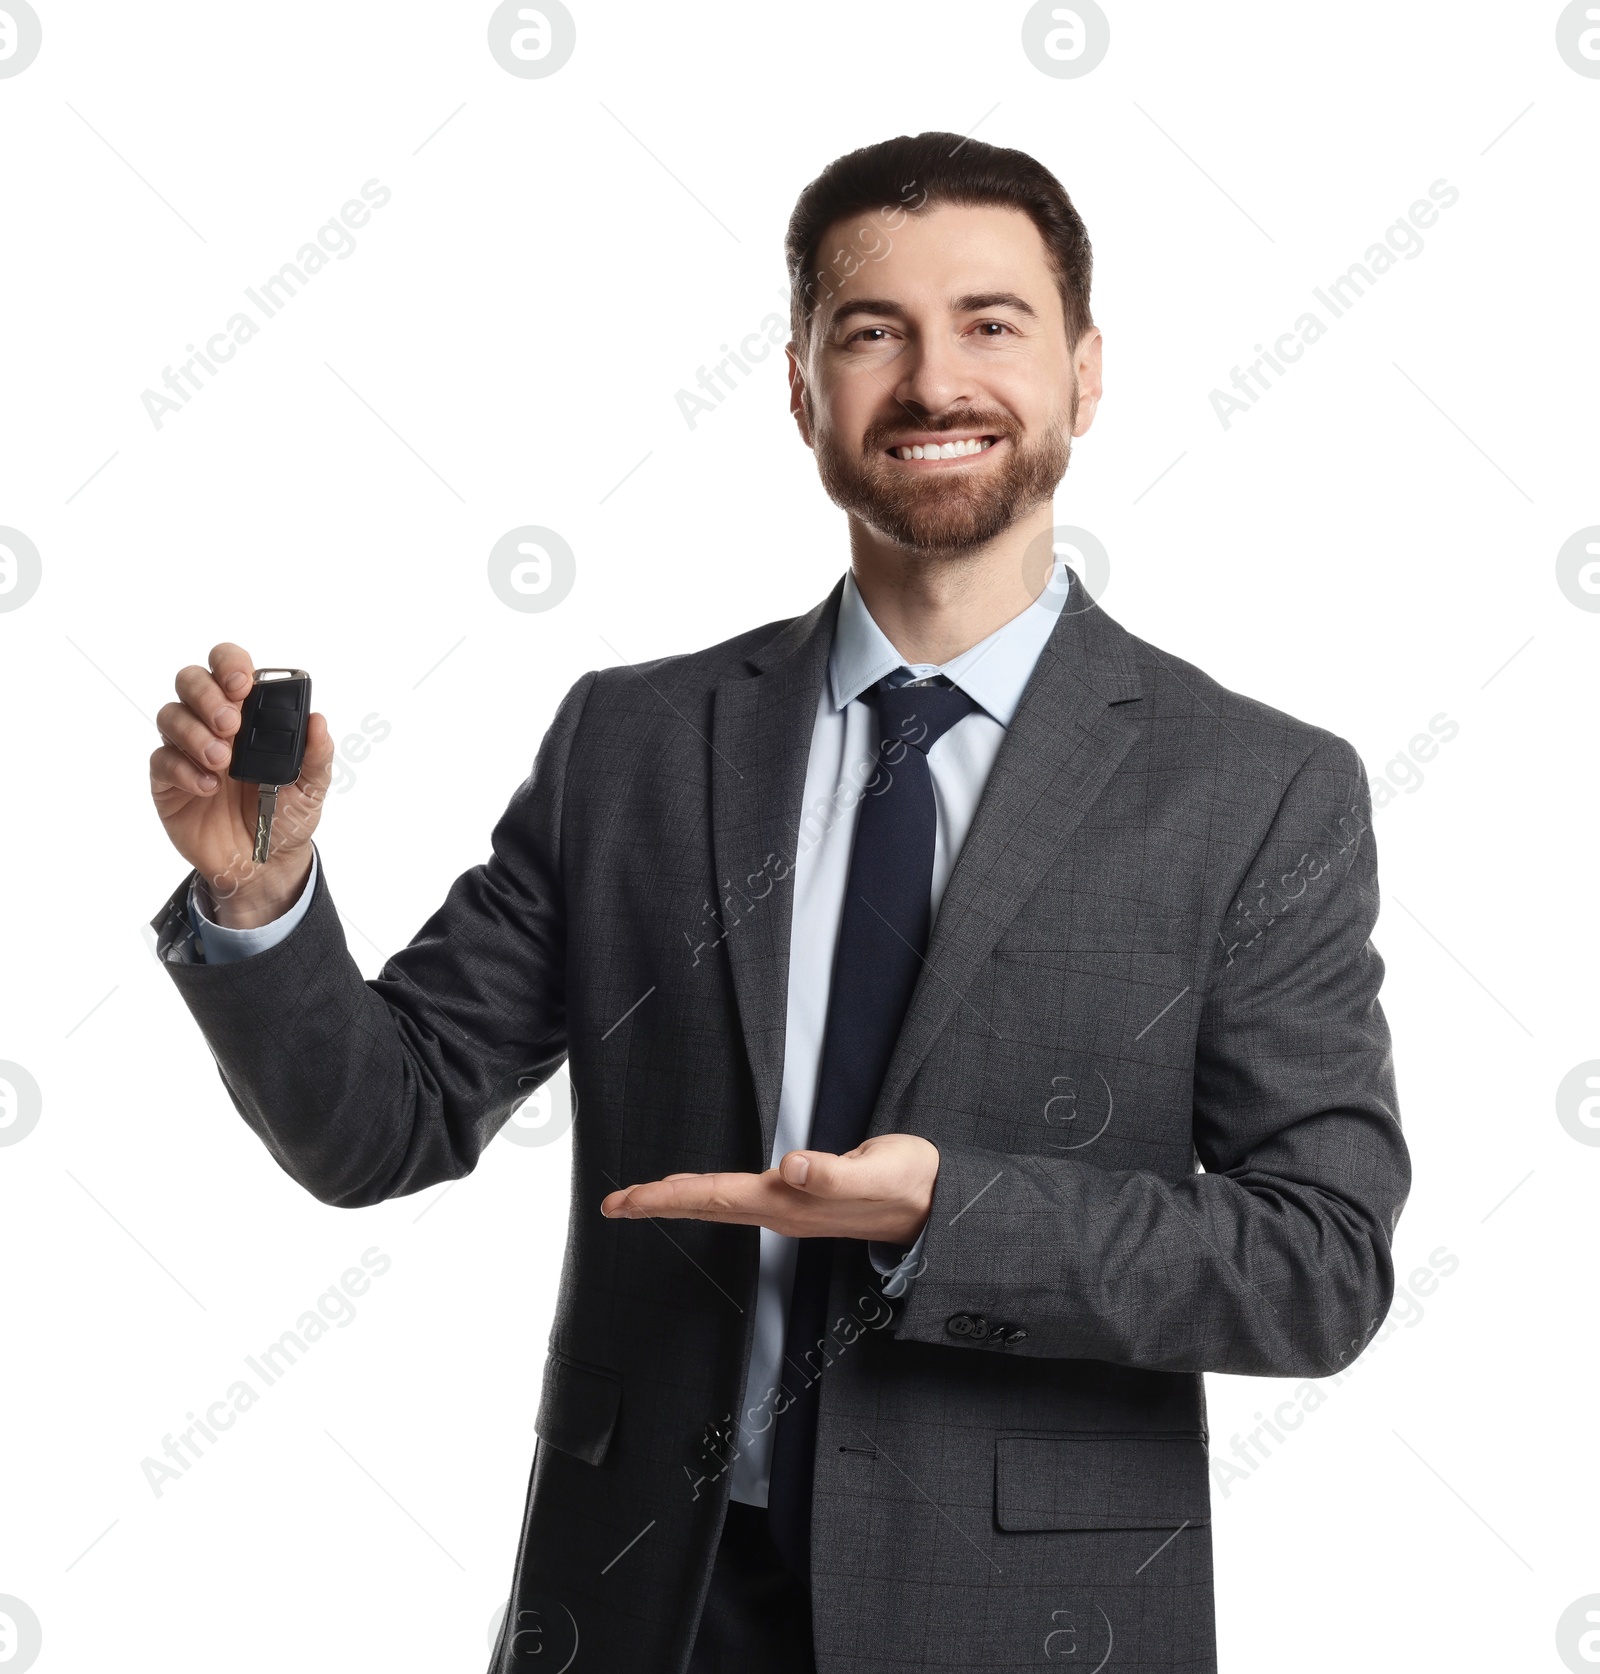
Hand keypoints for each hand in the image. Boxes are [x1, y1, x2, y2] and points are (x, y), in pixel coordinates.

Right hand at [149, 642, 334, 926]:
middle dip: (207, 694)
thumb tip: (318, 721)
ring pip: (170, 715)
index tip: (242, 685)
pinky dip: (184, 769)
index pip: (229, 668)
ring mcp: (188, 749)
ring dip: (194, 732)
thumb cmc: (286, 816)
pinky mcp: (168, 780)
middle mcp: (213, 724)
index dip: (230, 664)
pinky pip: (161, 760)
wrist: (264, 865)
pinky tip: (208, 788)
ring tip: (222, 761)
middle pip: (190, 680)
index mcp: (249, 714)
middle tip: (230, 724)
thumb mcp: (312, 787)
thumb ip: (316, 755)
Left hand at [600, 1132, 938, 1244]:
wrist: (937, 1205)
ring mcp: (790, 1210)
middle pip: (707, 1205)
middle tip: (612, 1204)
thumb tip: (789, 1167)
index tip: (622, 1202)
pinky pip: (739, 1200)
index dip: (664, 1199)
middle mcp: (783, 1211)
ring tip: (643, 1197)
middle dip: (657, 1204)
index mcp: (790, 1203)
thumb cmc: (908, 1183)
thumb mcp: (877, 1171)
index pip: (713, 1198)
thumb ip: (834, 1171)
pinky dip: (709, 1193)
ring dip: (680, 1200)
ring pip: (721, 1204)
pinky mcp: (801, 1200)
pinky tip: (701, 1191)